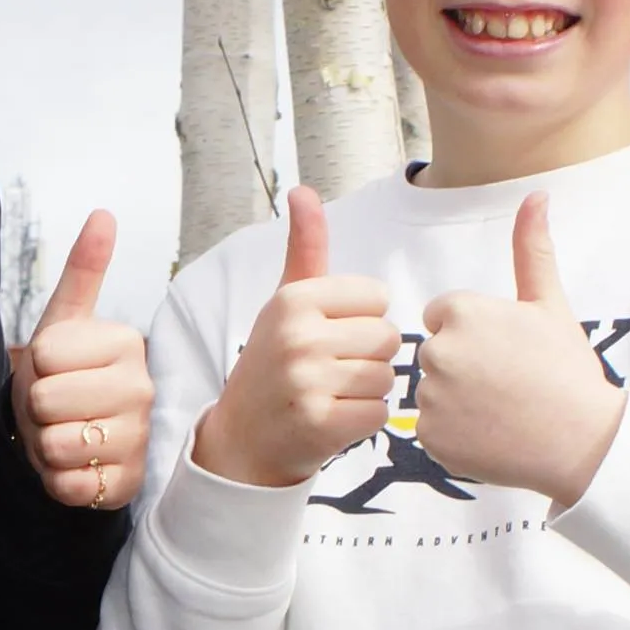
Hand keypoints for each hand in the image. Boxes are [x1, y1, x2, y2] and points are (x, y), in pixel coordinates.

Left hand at [12, 211, 150, 508]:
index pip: (44, 356)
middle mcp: (141, 389)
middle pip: (47, 402)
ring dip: (45, 445)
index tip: (55, 370)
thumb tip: (103, 213)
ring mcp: (138, 438)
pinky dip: (56, 480)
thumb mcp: (64, 322)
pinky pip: (67, 485)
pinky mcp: (126, 483)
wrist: (75, 435)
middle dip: (37, 409)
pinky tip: (74, 466)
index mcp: (125, 343)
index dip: (35, 366)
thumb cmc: (65, 375)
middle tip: (56, 407)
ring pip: (56, 444)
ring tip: (64, 434)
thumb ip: (83, 270)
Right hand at [190, 188, 394, 488]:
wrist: (242, 439)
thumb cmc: (272, 362)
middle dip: (368, 356)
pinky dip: (364, 420)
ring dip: (368, 390)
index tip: (329, 336)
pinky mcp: (320, 424)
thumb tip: (304, 190)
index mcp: (294, 299)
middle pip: (387, 337)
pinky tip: (334, 419)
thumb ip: (304, 248)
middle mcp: (298, 336)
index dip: (361, 320)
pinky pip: (379, 413)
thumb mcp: (284, 301)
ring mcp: (307, 382)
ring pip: (387, 376)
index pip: (377, 297)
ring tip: (332, 394)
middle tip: (331, 370)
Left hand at [410, 193, 624, 509]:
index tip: (507, 353)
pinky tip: (490, 436)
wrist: (582, 442)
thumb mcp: (551, 304)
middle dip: (464, 367)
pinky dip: (454, 435)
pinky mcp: (430, 437)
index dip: (477, 335)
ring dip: (458, 402)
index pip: (444, 316)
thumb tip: (536, 195)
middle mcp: (437, 350)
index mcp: (460, 312)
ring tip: (502, 411)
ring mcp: (431, 397)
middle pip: (436, 353)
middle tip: (508, 385)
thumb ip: (532, 249)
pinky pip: (431, 430)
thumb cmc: (568, 371)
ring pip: (433, 392)